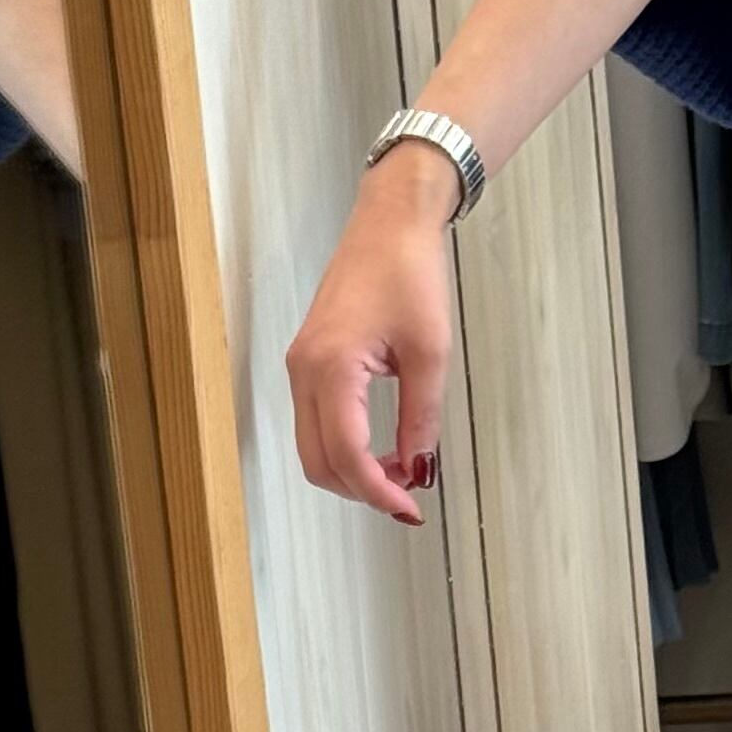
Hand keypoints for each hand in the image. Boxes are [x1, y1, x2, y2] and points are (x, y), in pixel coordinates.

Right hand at [287, 147, 456, 525]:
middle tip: (408, 496)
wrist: (389, 223)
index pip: (346, 455)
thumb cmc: (409, 272)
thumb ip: (421, 418)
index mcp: (331, 368)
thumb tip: (418, 470)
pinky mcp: (308, 362)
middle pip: (319, 462)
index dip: (378, 492)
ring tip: (400, 473)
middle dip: (361, 490)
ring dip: (352, 472)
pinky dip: (344, 447)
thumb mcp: (430, 353)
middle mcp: (304, 371)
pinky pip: (315, 423)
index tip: (412, 509)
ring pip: (313, 448)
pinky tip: (381, 448)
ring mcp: (301, 366)